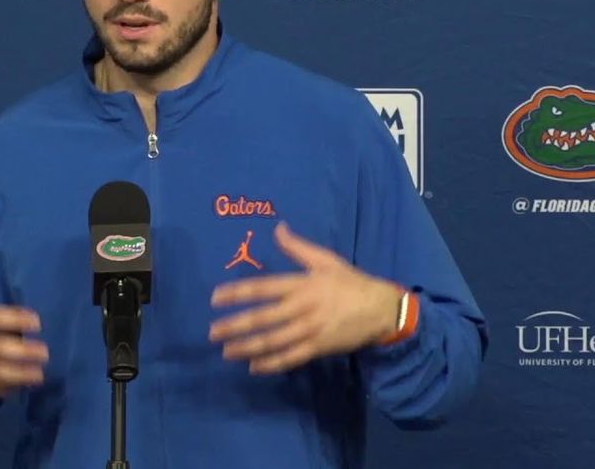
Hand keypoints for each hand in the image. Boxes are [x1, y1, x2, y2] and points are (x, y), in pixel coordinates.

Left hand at [208, 222, 401, 373]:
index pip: (262, 288)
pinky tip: (253, 367)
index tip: (215, 299)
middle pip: (263, 318)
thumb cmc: (351, 282)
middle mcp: (303, 308)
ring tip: (226, 351)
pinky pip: (291, 358)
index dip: (237, 293)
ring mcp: (310, 330)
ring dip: (248, 347)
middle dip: (235, 326)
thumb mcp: (326, 260)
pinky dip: (272, 364)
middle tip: (213, 332)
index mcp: (301, 284)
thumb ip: (298, 247)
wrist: (382, 309)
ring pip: (274, 341)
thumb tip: (278, 228)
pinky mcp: (319, 348)